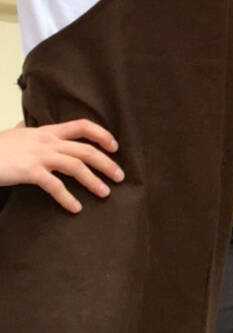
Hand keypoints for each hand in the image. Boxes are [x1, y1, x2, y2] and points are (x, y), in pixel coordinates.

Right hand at [0, 119, 121, 213]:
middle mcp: (47, 141)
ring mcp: (39, 155)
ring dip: (93, 181)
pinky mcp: (30, 171)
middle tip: (120, 176)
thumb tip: (25, 124)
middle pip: (86, 149)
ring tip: (105, 193)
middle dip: (106, 163)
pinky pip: (55, 185)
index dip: (102, 134)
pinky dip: (68, 198)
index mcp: (46, 131)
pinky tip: (76, 208)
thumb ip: (24, 130)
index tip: (114, 146)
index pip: (82, 125)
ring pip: (76, 166)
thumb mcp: (12, 134)